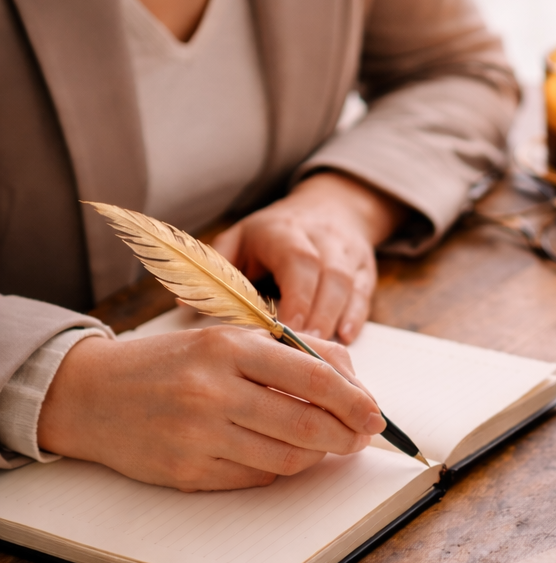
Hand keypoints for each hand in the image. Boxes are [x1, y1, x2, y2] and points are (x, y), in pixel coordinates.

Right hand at [36, 327, 386, 490]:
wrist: (91, 394)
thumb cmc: (175, 363)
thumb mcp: (230, 339)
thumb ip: (294, 353)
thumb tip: (355, 386)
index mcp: (228, 348)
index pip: (313, 376)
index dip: (354, 399)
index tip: (375, 415)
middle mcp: (213, 391)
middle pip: (307, 424)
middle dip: (346, 435)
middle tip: (360, 438)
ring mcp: (198, 435)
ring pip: (287, 458)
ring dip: (318, 455)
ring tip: (325, 445)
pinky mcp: (187, 472)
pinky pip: (256, 477)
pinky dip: (280, 468)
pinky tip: (282, 455)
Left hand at [212, 172, 406, 343]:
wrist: (330, 207)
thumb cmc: (275, 234)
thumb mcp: (240, 240)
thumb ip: (217, 270)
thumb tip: (183, 303)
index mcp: (284, 231)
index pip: (298, 262)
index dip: (296, 298)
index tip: (285, 331)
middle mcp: (321, 238)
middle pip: (328, 276)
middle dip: (317, 316)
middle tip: (303, 353)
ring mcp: (347, 252)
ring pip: (349, 285)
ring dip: (335, 320)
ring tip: (321, 354)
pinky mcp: (366, 267)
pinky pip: (365, 293)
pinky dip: (356, 317)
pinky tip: (345, 339)